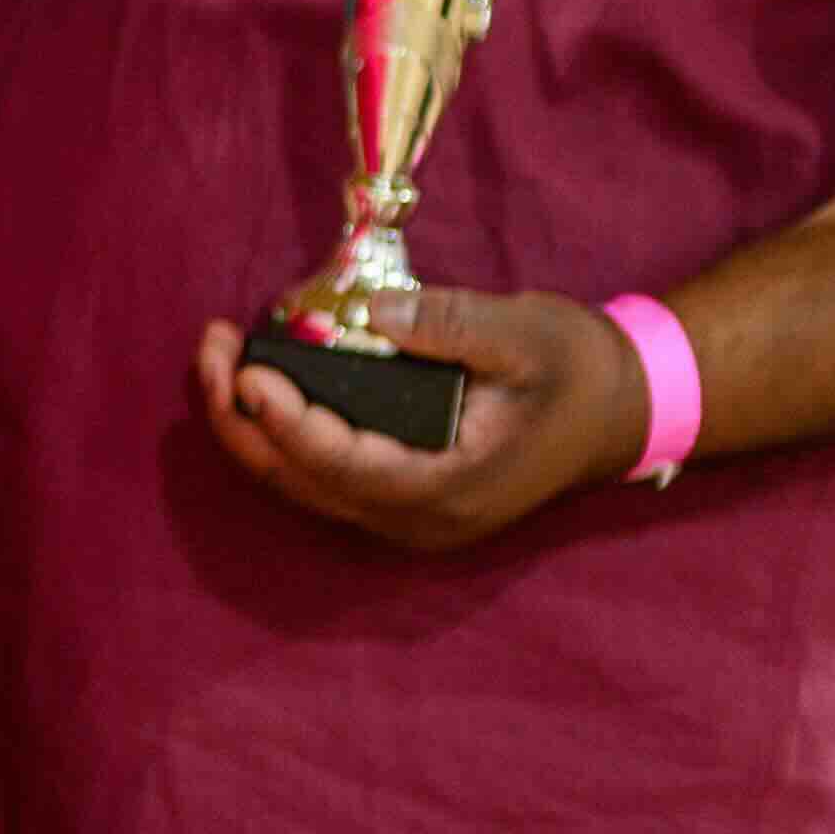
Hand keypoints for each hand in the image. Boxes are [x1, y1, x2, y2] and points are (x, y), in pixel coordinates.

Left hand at [194, 288, 653, 554]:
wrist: (624, 408)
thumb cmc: (579, 369)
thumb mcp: (525, 332)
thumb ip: (446, 323)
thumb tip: (368, 314)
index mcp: (452, 489)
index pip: (346, 467)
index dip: (287, 423)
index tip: (247, 373)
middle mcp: (418, 519)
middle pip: (304, 484)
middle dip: (241, 420)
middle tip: (210, 348)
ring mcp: (406, 514)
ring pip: (303, 484)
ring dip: (249, 426)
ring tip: (216, 355)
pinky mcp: (400, 493)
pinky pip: (321, 474)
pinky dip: (280, 431)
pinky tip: (257, 379)